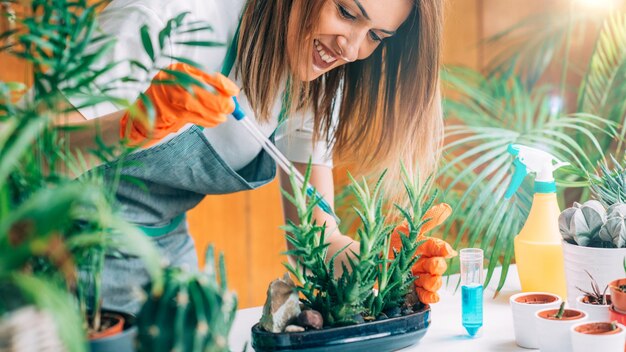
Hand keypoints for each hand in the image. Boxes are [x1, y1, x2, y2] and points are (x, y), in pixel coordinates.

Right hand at [120, 63, 239, 146]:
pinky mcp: (167, 113)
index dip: (221, 83)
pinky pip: (192, 117)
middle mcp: (170, 80)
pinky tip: (214, 121)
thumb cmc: (167, 104)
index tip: (233, 91)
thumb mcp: (185, 89)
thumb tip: (228, 93)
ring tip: (223, 116)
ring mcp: (166, 96)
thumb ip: (203, 88)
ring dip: (215, 112)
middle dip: (220, 99)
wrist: (142, 120)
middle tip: (230, 106)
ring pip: (198, 104)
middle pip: (201, 89)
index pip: (203, 73)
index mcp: (176, 70)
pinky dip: (207, 120)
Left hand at [390, 203, 456, 303]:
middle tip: (434, 265)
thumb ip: (426, 219)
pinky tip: (432, 297)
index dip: (443, 249)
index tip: (446, 250)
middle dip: (438, 266)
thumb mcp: (405, 228)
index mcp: (424, 246)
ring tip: (431, 281)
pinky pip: (424, 295)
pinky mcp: (411, 289)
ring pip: (433, 282)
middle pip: (438, 266)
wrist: (370, 256)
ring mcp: (418, 276)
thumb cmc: (390, 240)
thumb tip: (446, 207)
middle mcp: (424, 262)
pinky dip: (430, 297)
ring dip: (435, 283)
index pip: (438, 247)